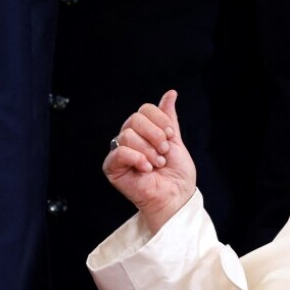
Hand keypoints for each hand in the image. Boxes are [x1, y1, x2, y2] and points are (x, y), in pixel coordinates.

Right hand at [103, 89, 195, 232]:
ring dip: (148, 150)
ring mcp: (120, 153)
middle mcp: (130, 140)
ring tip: (156, 163)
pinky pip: (118, 152)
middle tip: (164, 152)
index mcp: (144, 132)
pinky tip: (146, 168)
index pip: (145, 110)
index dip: (160, 120)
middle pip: (135, 119)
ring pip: (127, 135)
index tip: (171, 136)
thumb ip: (169, 118)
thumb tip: (170, 93)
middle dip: (155, 135)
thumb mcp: (175, 141)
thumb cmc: (176, 174)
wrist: (176, 196)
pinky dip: (136, 158)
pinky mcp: (113, 168)